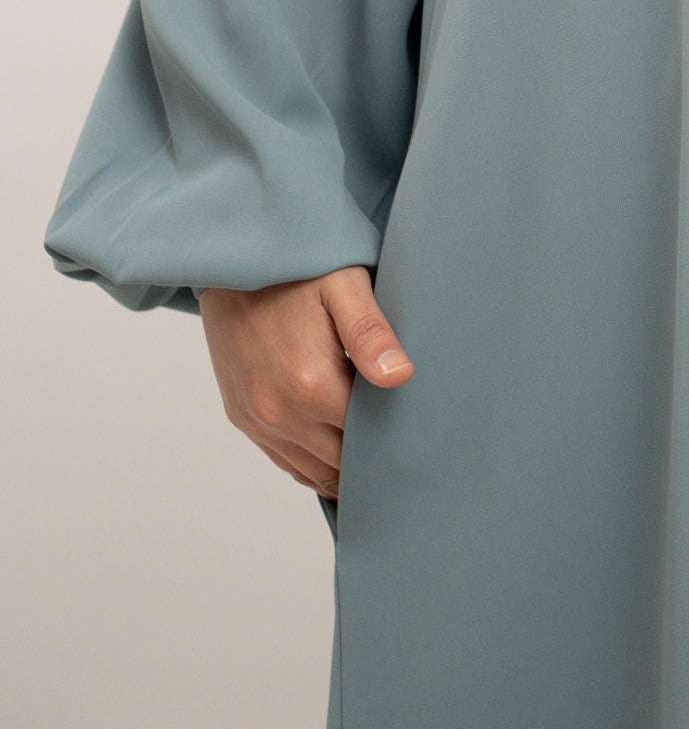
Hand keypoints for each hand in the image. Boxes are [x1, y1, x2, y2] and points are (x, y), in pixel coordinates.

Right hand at [198, 265, 411, 499]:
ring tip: (373, 450)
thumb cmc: (294, 268)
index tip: (417, 429)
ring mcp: (255, 417)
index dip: (396, 436)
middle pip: (341, 462)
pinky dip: (310, 460)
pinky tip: (334, 447)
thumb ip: (371, 334)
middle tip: (402, 440)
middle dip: (371, 455)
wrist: (232, 258)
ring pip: (311, 470)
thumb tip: (401, 377)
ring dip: (340, 464)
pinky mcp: (240, 414)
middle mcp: (278, 412)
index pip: (368, 439)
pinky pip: (283, 459)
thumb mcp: (343, 286)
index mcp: (311, 384)